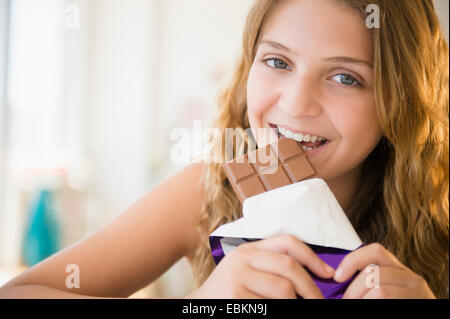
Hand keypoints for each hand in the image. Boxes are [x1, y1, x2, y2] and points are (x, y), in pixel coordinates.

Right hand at [187, 235, 334, 298]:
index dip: (312, 257)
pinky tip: (274, 310)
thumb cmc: (228, 293)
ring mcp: (237, 277)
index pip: (287, 243)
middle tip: (318, 302)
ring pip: (284, 290)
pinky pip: (270, 306)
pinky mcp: (235, 297)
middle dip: (311, 288)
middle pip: (290, 267)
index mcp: (248, 249)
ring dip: (294, 304)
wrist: (199, 307)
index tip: (327, 273)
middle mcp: (242, 258)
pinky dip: (279, 310)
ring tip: (293, 308)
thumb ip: (270, 266)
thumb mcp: (246, 270)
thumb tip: (313, 275)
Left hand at [334, 243, 435, 298]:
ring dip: (361, 299)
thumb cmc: (396, 302)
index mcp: (398, 270)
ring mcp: (417, 293)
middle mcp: (412, 278)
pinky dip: (371, 304)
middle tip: (346, 300)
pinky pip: (386, 300)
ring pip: (379, 290)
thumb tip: (338, 279)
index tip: (337, 277)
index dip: (352, 260)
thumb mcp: (386, 289)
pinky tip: (371, 310)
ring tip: (355, 305)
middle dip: (352, 290)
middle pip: (373, 273)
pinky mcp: (421, 303)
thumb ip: (367, 282)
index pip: (375, 251)